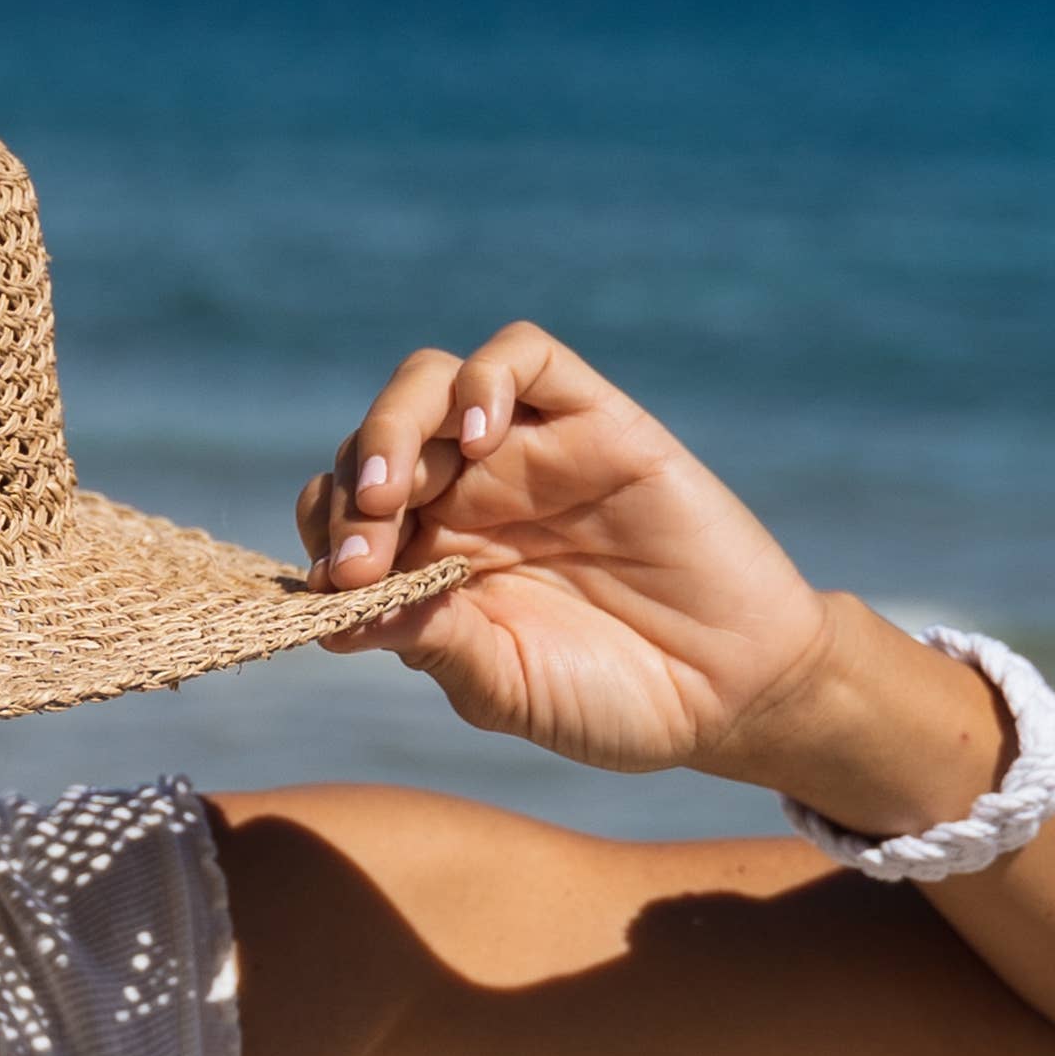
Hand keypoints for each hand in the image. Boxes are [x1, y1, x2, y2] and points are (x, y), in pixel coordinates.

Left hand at [297, 324, 842, 776]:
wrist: (732, 693)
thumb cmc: (611, 699)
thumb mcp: (502, 686)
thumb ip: (429, 642)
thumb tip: (332, 618)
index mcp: (427, 558)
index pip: (339, 512)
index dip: (322, 535)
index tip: (336, 588)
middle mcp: (467, 496)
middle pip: (373, 443)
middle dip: (348, 489)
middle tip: (361, 551)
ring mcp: (528, 453)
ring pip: (430, 383)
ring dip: (391, 426)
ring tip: (393, 493)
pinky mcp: (596, 421)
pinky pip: (527, 356)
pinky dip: (485, 377)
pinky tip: (477, 434)